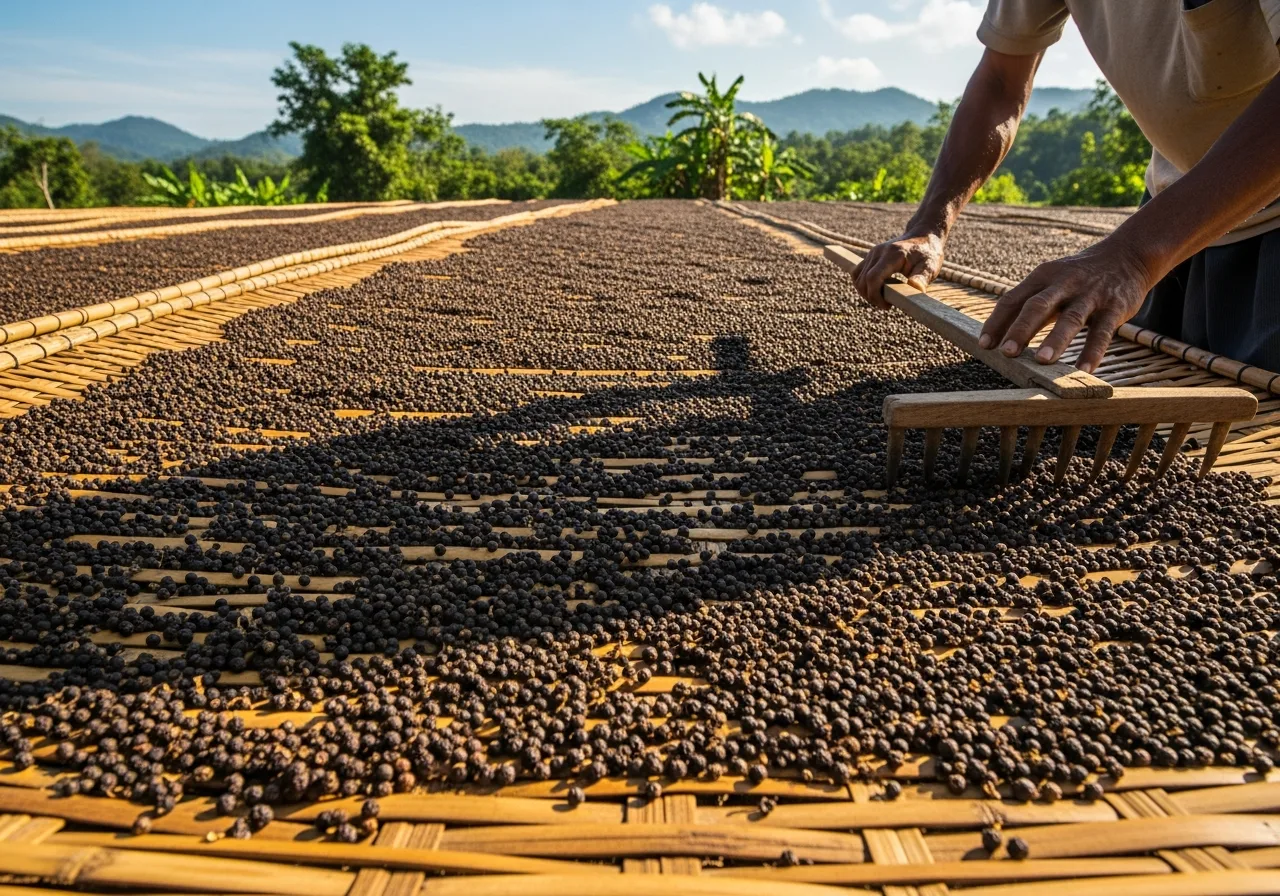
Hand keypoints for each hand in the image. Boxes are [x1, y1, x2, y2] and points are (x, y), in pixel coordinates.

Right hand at [851, 232, 944, 309]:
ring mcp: (872, 253)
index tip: (887, 305)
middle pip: (862, 280)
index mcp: (892, 255)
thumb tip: (916, 289)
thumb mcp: (930, 266)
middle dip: (871, 297)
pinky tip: (876, 291)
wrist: (924, 235)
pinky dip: (862, 285)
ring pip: (857, 278)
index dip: (875, 296)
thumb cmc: (928, 253)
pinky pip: (857, 273)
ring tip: (882, 298)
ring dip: (866, 292)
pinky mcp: (870, 256)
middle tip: (887, 304)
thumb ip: (922, 278)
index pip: (873, 278)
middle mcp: (878, 252)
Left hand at [977, 239, 1156, 373]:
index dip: (997, 322)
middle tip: (1007, 353)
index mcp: (1042, 277)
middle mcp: (1063, 284)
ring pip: (1070, 318)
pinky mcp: (1115, 307)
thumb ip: (1026, 307)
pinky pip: (1102, 332)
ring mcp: (1090, 295)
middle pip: (1037, 306)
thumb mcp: (1050, 283)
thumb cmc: (1078, 278)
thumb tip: (996, 339)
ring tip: (1043, 361)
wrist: (1127, 256)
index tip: (984, 345)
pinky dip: (1093, 351)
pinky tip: (1083, 370)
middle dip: (1021, 330)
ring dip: (1055, 340)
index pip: (1012, 299)